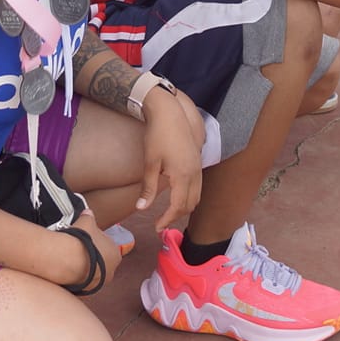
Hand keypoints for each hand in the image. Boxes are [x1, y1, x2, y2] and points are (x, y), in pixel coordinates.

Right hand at [59, 208, 122, 292]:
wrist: (67, 258)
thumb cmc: (81, 239)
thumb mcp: (86, 221)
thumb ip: (89, 216)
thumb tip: (88, 213)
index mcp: (116, 254)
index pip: (108, 246)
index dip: (96, 241)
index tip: (87, 238)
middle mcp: (111, 271)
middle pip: (101, 260)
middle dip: (92, 255)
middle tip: (80, 247)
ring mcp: (99, 283)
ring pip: (92, 272)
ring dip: (85, 266)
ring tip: (73, 257)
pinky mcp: (87, 290)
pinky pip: (83, 281)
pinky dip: (78, 275)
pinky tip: (69, 267)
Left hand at [138, 91, 203, 228]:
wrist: (169, 112)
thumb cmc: (158, 136)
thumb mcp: (150, 163)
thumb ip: (148, 188)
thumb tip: (141, 209)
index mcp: (183, 176)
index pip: (178, 207)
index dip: (167, 220)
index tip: (156, 228)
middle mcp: (195, 174)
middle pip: (190, 205)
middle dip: (176, 216)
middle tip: (160, 222)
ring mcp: (199, 167)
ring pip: (196, 196)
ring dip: (184, 207)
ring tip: (168, 212)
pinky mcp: (198, 161)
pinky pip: (198, 186)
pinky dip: (189, 196)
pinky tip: (177, 194)